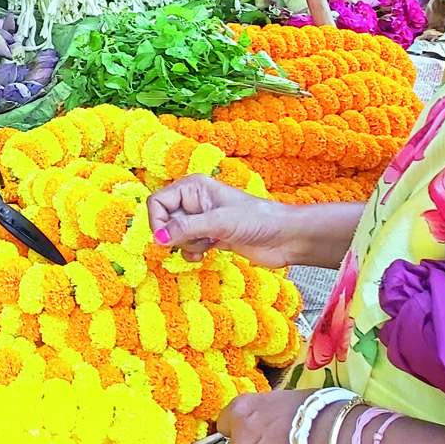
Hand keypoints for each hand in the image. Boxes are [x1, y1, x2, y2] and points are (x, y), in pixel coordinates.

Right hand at [146, 175, 300, 265]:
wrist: (286, 238)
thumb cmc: (258, 220)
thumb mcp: (218, 222)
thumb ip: (186, 229)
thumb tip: (157, 238)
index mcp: (194, 188)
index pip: (158, 202)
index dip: (157, 221)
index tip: (164, 239)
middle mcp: (195, 202)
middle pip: (165, 219)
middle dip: (174, 234)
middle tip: (189, 242)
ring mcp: (202, 220)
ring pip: (175, 234)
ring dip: (185, 244)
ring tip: (203, 246)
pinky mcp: (210, 236)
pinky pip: (187, 244)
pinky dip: (191, 252)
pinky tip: (203, 255)